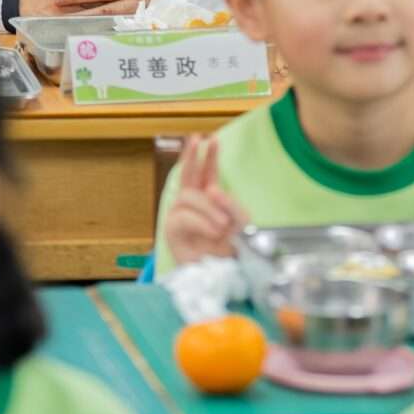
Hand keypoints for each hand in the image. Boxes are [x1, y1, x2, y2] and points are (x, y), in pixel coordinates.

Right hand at [161, 135, 249, 266]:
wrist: (222, 275)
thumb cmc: (231, 250)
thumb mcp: (240, 224)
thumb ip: (231, 205)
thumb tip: (212, 190)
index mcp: (209, 200)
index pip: (207, 174)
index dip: (209, 157)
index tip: (212, 138)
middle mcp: (192, 205)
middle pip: (187, 175)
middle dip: (191, 156)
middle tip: (196, 139)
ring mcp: (180, 216)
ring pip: (188, 197)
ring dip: (208, 209)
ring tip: (222, 226)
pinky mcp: (172, 231)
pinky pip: (184, 217)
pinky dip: (200, 222)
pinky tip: (212, 230)